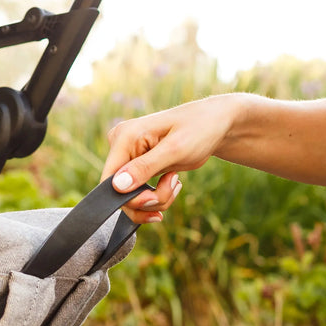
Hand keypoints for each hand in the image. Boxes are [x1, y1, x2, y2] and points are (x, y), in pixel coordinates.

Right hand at [102, 95, 238, 219]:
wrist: (215, 124)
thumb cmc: (199, 128)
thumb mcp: (175, 149)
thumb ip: (145, 168)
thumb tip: (117, 186)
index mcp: (124, 137)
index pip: (109, 180)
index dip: (129, 198)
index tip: (154, 199)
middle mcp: (121, 147)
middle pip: (120, 193)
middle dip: (148, 200)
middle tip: (172, 189)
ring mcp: (129, 158)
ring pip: (131, 198)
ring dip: (156, 200)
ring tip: (175, 185)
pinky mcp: (138, 168)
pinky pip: (139, 194)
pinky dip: (157, 198)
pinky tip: (171, 185)